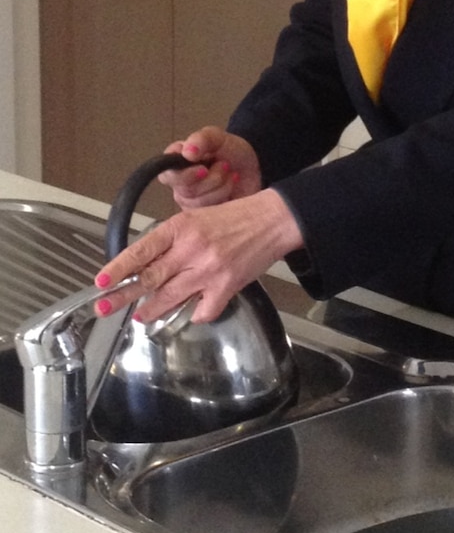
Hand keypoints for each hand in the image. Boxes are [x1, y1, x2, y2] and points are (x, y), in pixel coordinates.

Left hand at [93, 188, 303, 322]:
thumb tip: (148, 264)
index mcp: (182, 227)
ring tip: (142, 315)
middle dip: (123, 296)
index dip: (119, 268)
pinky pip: (201, 311)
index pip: (142, 250)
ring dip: (151, 310)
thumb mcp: (197, 218)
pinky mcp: (226, 287)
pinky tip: (193, 310)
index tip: (101, 281)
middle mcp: (192, 249)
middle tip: (105, 307)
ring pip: (169, 298)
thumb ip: (173, 240)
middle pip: (150, 278)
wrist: (273, 220)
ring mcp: (209, 270)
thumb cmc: (236, 216)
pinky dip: (195, 314)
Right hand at [159, 127, 262, 208]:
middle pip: (185, 190)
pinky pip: (208, 214)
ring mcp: (190, 200)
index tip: (203, 168)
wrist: (252, 169)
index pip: (166, 173)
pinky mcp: (202, 215)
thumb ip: (202, 139)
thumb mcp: (219, 138)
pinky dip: (224, 197)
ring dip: (220, 187)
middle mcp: (180, 183)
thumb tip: (186, 151)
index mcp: (177, 162)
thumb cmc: (232, 152)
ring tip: (230, 175)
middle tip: (225, 165)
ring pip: (198, 203)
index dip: (184, 174)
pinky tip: (231, 187)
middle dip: (211, 178)